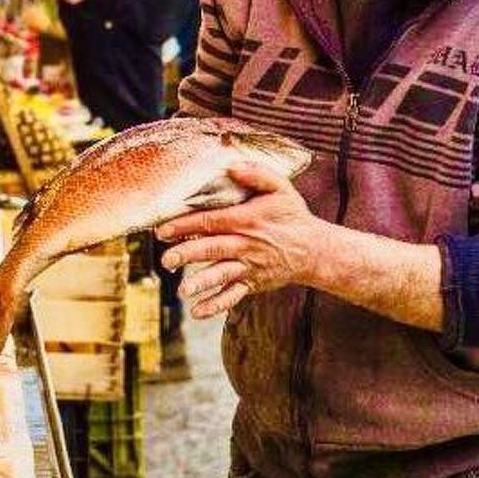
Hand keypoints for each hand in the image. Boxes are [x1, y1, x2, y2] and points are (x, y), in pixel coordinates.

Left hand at [153, 158, 320, 318]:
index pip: (211, 221)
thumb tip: (231, 165)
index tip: (163, 230)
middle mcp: (246, 244)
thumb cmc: (292, 216)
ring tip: (183, 290)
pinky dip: (216, 305)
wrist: (315, 250)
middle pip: (212, 248)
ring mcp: (249, 266)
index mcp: (247, 219)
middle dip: (187, 253)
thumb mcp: (281, 188)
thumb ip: (257, 173)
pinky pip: (233, 296)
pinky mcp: (253, 283)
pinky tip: (198, 312)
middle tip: (166, 259)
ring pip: (222, 274)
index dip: (186, 225)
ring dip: (202, 283)